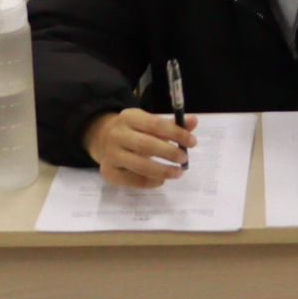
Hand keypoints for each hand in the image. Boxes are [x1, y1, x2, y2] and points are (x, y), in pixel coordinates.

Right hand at [83, 108, 197, 189]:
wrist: (105, 141)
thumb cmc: (135, 131)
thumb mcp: (150, 123)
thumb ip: (172, 124)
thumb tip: (193, 121)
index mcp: (129, 116)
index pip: (155, 124)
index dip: (176, 133)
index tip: (192, 142)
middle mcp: (116, 134)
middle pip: (146, 145)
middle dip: (169, 153)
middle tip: (184, 159)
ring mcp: (110, 154)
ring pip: (140, 165)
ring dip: (163, 170)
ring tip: (178, 172)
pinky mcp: (109, 172)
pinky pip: (133, 180)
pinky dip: (150, 182)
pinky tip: (161, 179)